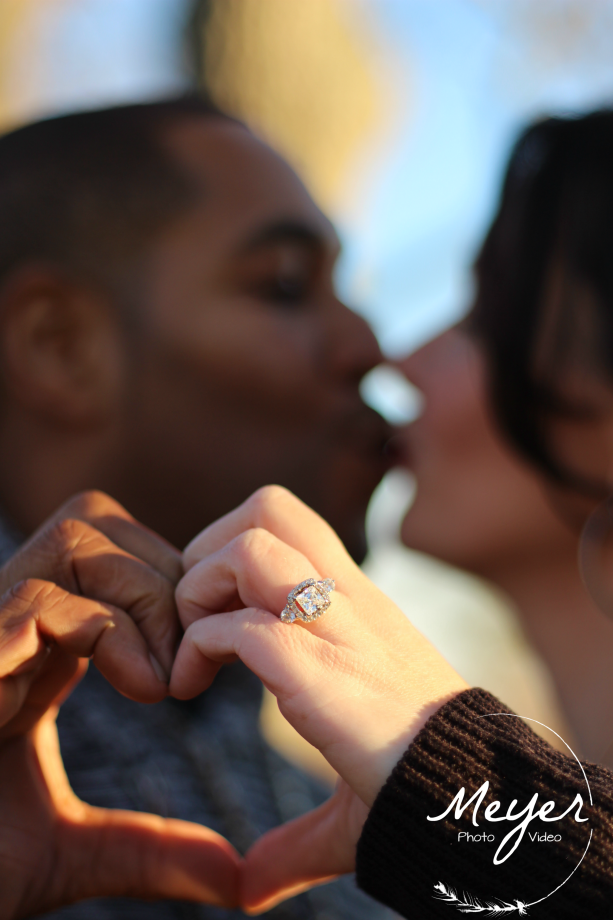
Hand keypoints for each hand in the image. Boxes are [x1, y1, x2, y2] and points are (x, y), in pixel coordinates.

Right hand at [0, 492, 239, 918]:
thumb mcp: (73, 851)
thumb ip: (151, 850)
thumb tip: (232, 876)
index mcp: (35, 650)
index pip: (111, 552)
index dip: (168, 586)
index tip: (195, 659)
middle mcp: (10, 626)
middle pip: (96, 519)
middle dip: (164, 578)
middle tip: (183, 660)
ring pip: (75, 537)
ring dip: (142, 597)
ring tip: (159, 680)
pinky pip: (37, 599)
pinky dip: (106, 633)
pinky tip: (139, 690)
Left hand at [171, 486, 467, 912]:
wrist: (478, 803)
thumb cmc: (416, 785)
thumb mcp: (349, 775)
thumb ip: (295, 828)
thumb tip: (248, 888)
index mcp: (354, 601)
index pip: (284, 515)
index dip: (226, 543)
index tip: (209, 612)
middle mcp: (348, 600)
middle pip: (268, 507)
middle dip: (208, 549)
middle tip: (195, 616)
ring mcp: (341, 632)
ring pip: (253, 548)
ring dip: (200, 590)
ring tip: (194, 649)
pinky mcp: (329, 678)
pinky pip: (249, 630)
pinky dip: (201, 649)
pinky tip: (189, 689)